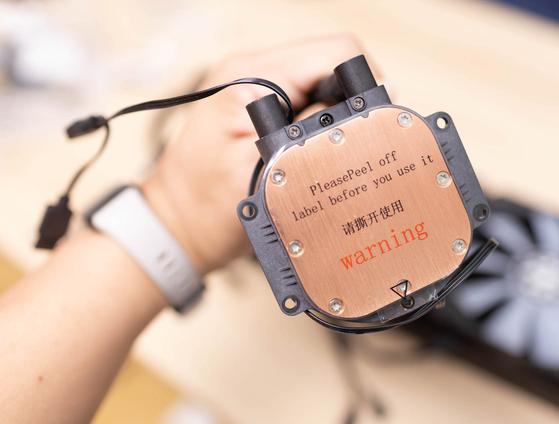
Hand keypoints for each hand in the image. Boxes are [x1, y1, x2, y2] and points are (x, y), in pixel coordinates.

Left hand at [142, 35, 366, 272]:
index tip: (372, 124)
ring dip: (336, 119)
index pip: (333, 53)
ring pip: (323, 88)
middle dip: (351, 105)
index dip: (363, 83)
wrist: (177, 225)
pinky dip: (320, 128)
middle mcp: (255, 74)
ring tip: (331, 156)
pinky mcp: (262, 110)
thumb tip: (358, 114)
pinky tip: (316, 156)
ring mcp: (258, 91)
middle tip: (354, 146)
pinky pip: (307, 106)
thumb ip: (310, 136)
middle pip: (331, 67)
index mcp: (252, 77)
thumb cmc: (205, 206)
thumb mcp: (262, 171)